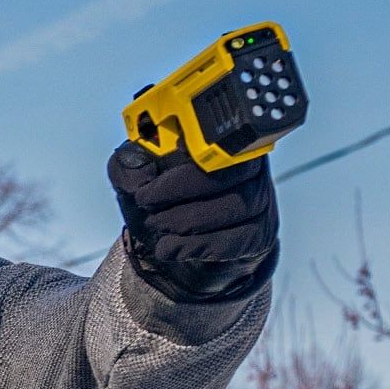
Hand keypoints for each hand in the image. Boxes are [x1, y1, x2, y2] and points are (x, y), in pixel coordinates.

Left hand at [109, 140, 276, 302]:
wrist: (177, 243)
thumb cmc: (160, 202)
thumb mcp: (135, 179)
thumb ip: (129, 166)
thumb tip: (137, 168)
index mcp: (218, 140)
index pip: (214, 142)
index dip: (180, 171)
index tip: (146, 193)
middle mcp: (250, 164)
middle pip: (229, 173)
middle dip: (180, 195)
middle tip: (149, 210)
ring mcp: (260, 198)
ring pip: (236, 206)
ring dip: (186, 222)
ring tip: (158, 227)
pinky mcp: (260, 231)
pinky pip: (239, 238)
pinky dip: (198, 246)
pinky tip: (172, 248)